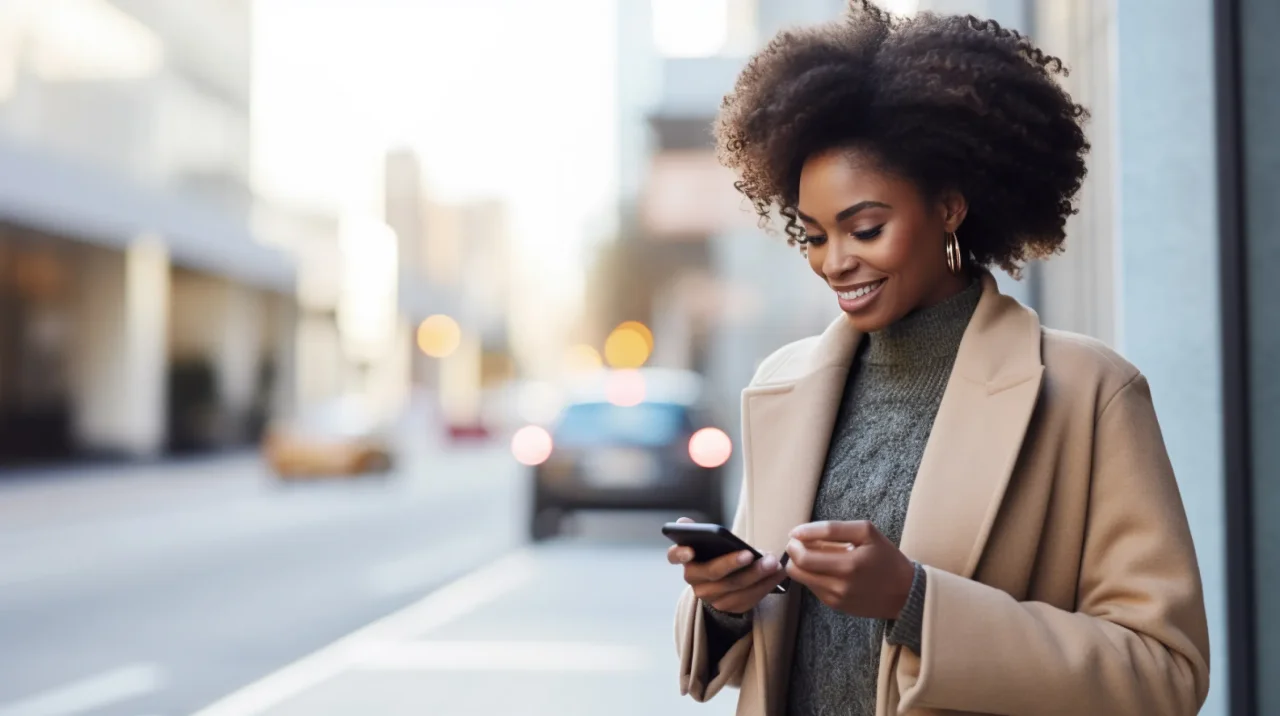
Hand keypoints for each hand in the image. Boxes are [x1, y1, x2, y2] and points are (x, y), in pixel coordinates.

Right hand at [667, 517, 788, 613]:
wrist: (725, 583)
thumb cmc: (718, 555)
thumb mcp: (709, 543)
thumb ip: (700, 532)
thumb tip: (684, 522)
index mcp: (687, 560)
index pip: (674, 556)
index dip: (680, 553)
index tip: (690, 550)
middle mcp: (695, 581)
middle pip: (713, 573)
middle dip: (734, 563)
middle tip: (753, 554)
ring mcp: (711, 597)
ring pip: (735, 587)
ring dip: (757, 575)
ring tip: (774, 563)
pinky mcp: (729, 607)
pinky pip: (749, 598)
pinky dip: (766, 585)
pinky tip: (778, 575)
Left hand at [784, 520, 914, 619]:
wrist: (904, 592)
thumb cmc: (885, 557)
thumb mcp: (866, 532)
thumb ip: (832, 529)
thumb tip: (798, 533)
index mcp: (849, 563)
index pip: (805, 554)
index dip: (795, 541)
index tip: (795, 533)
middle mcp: (841, 584)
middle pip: (798, 567)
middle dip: (792, 551)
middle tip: (799, 542)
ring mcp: (836, 597)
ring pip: (801, 578)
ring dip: (800, 563)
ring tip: (813, 553)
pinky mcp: (835, 605)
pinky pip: (812, 587)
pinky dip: (812, 575)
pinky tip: (825, 568)